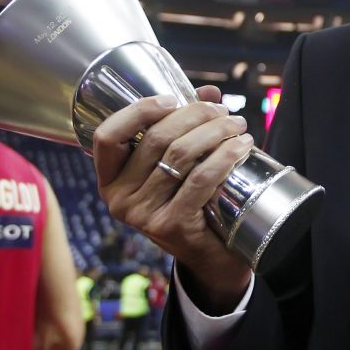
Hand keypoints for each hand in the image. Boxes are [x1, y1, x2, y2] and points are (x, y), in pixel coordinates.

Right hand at [92, 87, 251, 312]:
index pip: (107, 136)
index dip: (138, 111)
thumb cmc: (192, 202)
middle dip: (196, 115)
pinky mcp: (171, 227)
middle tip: (224, 112)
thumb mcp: (179, 166)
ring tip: (238, 124)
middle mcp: (119, 199)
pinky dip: (225, 157)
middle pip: (156, 139)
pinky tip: (242, 147)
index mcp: (111, 179)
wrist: (210, 257)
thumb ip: (186, 127)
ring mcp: (143, 215)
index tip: (172, 98)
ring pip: (181, 155)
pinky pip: (200, 180)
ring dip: (216, 132)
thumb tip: (208, 92)